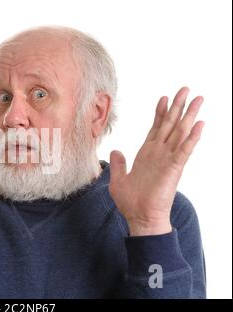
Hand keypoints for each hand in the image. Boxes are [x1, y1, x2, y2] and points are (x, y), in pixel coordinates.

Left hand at [108, 87, 203, 235]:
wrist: (139, 218)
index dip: (159, 113)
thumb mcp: (117, 179)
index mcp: (146, 155)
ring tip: (198, 99)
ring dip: (189, 115)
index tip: (164, 98)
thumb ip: (118, 164)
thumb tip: (115, 150)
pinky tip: (199, 124)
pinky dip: (192, 137)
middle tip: (186, 89)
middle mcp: (159, 154)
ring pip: (180, 132)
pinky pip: (184, 150)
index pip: (155, 128)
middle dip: (178, 106)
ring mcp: (167, 160)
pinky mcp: (174, 169)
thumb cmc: (130, 202)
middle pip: (170, 125)